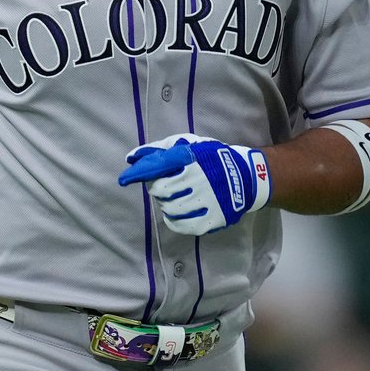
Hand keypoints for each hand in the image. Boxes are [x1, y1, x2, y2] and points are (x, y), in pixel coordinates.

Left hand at [118, 133, 271, 234]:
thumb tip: (131, 158)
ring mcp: (205, 201)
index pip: (158, 166)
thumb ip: (159, 151)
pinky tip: (179, 211)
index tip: (124, 179)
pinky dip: (174, 219)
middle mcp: (197, 179)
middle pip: (159, 190)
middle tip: (167, 185)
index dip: (138, 173)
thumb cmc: (211, 159)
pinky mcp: (210, 219)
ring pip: (168, 208)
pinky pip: (179, 224)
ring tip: (177, 197)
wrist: (245, 178)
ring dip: (166, 203)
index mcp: (191, 158)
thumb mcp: (189, 146)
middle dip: (158, 187)